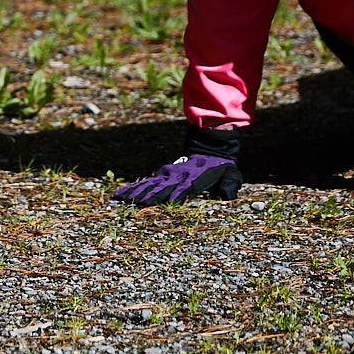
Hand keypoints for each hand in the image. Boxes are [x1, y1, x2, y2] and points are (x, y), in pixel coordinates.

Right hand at [114, 154, 244, 205]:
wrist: (209, 149)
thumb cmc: (221, 168)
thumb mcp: (232, 175)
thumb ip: (230, 185)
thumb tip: (225, 194)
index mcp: (194, 179)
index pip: (184, 188)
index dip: (176, 195)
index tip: (166, 201)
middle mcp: (177, 176)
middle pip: (161, 188)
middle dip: (149, 196)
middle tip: (136, 204)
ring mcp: (167, 175)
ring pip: (149, 185)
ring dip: (136, 193)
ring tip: (122, 200)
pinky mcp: (161, 175)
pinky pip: (145, 183)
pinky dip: (133, 189)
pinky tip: (121, 195)